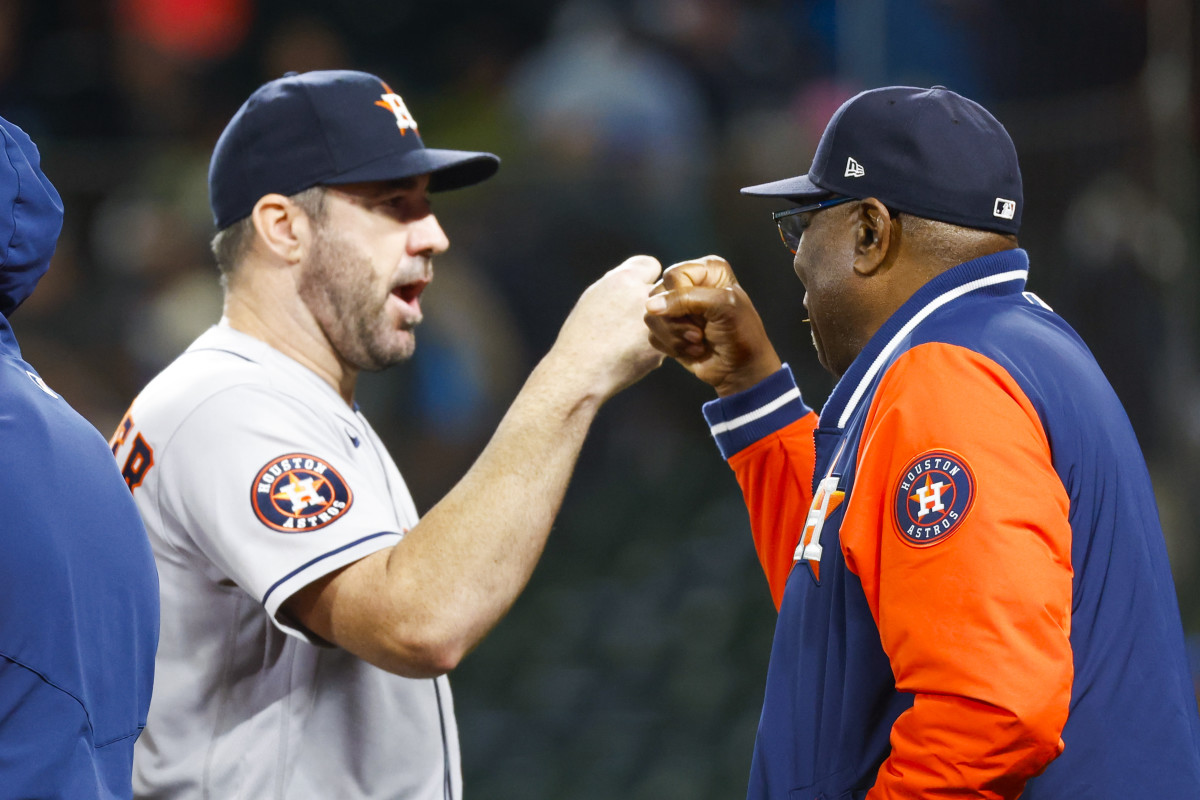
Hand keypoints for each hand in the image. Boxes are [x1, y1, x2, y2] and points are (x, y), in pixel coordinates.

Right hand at [549, 255, 665, 401]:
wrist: (579, 374)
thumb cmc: (581, 337)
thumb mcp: (594, 298)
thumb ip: (619, 285)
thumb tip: (638, 280)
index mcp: (624, 279)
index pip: (652, 265)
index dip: (646, 278)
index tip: (637, 291)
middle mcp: (644, 297)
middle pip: (664, 291)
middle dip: (658, 302)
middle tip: (634, 319)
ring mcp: (656, 323)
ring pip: (670, 318)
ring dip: (662, 325)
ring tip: (631, 340)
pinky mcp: (662, 349)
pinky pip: (667, 341)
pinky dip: (655, 347)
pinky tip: (633, 354)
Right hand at [644, 255, 781, 396]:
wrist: (741, 369)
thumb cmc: (742, 334)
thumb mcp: (723, 306)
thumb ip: (686, 299)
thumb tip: (650, 306)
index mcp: (707, 270)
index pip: (674, 275)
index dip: (682, 297)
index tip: (703, 314)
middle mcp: (689, 284)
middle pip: (657, 295)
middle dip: (678, 320)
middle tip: (700, 333)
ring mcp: (676, 308)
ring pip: (651, 317)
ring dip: (676, 336)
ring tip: (698, 341)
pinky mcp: (669, 330)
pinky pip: (652, 335)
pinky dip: (672, 347)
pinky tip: (693, 350)